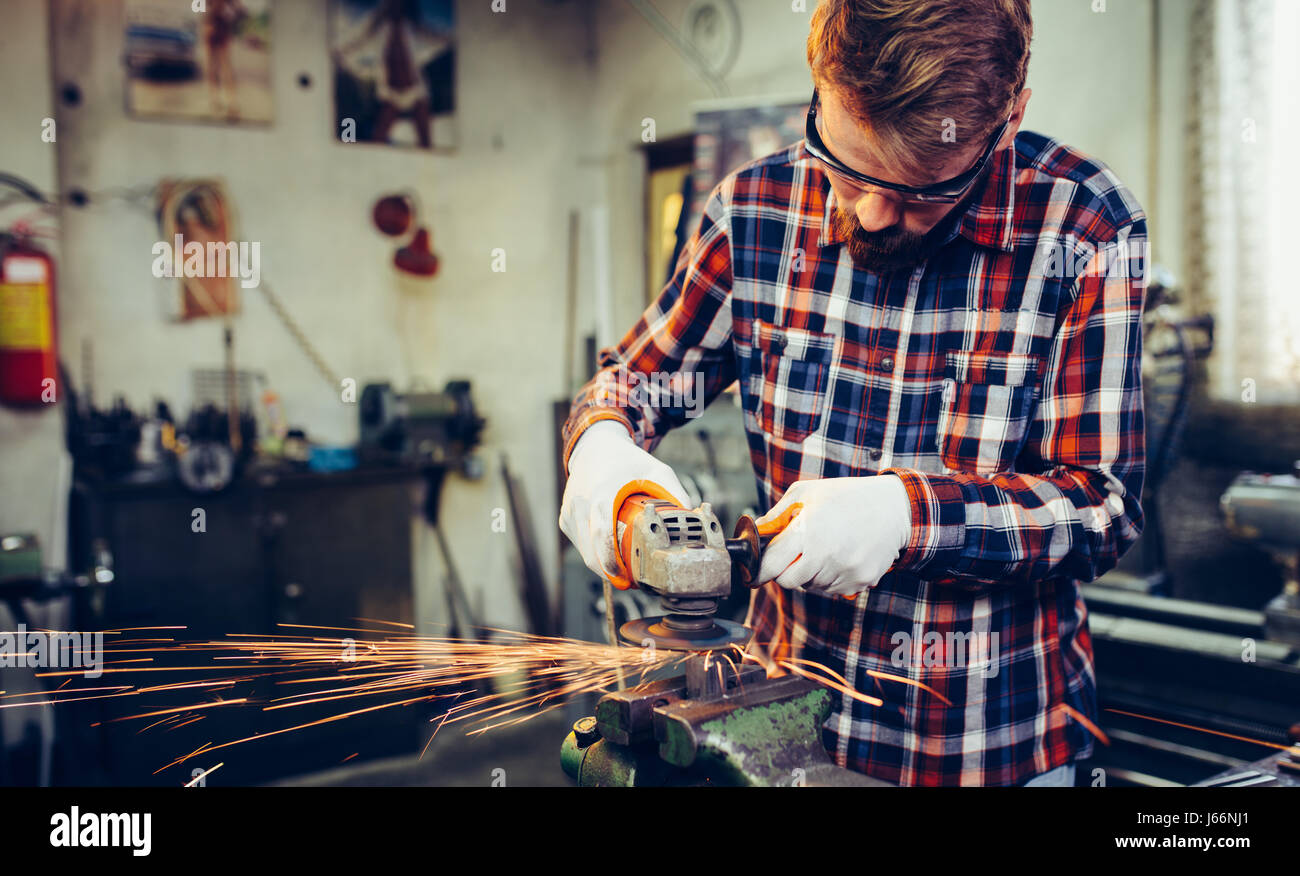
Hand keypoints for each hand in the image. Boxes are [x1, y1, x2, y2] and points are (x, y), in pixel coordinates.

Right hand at [559, 421, 689, 579]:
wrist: (594, 446)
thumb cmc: (627, 460)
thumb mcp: (657, 470)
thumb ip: (675, 493)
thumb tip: (691, 519)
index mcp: (602, 494)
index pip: (602, 533)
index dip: (609, 559)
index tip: (621, 576)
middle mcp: (581, 504)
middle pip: (590, 551)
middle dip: (610, 572)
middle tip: (633, 582)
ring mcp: (570, 513)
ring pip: (584, 552)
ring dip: (602, 565)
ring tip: (624, 570)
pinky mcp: (565, 519)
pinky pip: (580, 544)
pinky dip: (594, 553)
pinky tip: (610, 553)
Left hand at [756, 476, 911, 596]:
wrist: (892, 507)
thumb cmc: (845, 496)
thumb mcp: (805, 493)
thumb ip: (776, 515)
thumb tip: (755, 533)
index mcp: (808, 530)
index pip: (771, 565)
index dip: (761, 569)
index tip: (757, 571)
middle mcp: (826, 554)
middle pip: (788, 581)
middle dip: (785, 570)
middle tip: (795, 554)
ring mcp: (844, 570)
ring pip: (811, 586)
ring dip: (811, 573)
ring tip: (825, 548)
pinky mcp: (860, 581)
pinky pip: (833, 590)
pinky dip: (831, 578)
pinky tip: (841, 556)